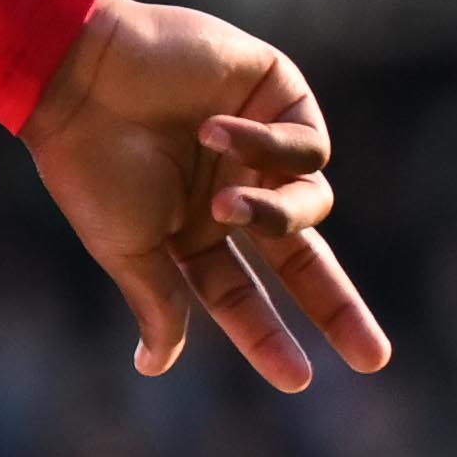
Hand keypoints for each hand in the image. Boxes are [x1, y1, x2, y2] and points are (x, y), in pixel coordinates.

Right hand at [18, 0, 393, 396]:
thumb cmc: (93, 164)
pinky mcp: (277, 94)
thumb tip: (155, 367)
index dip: (270, 338)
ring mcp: (259, 145)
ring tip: (225, 202)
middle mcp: (232, 192)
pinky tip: (213, 130)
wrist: (82, 76)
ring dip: (276, 213)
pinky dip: (270, 148)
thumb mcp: (129, 247)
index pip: (242, 297)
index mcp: (193, 233)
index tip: (301, 379)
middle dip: (337, 307)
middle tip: (374, 358)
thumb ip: (159, 302)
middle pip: (301, 258)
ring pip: (311, 201)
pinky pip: (308, 145)